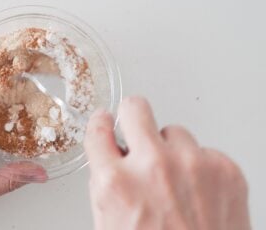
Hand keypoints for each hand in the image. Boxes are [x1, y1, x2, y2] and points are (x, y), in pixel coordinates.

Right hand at [84, 97, 249, 229]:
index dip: (100, 124)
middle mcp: (153, 166)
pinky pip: (204, 150)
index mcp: (116, 183)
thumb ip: (105, 183)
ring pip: (174, 131)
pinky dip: (199, 167)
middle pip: (136, 107)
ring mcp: (192, 164)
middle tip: (136, 127)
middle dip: (132, 116)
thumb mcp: (109, 223)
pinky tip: (197, 192)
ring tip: (174, 180)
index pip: (98, 129)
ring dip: (170, 149)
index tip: (104, 121)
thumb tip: (109, 154)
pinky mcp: (225, 168)